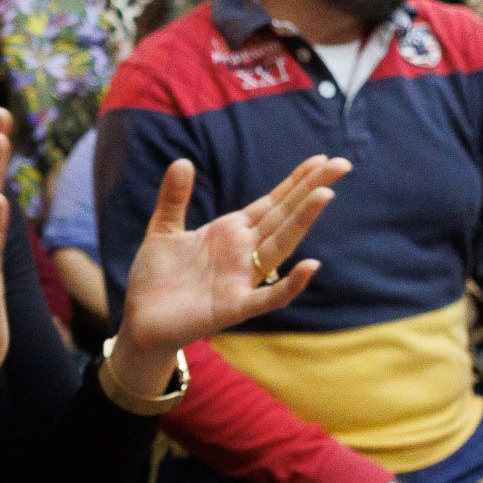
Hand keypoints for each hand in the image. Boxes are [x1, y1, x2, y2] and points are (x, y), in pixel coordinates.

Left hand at [115, 154, 347, 366]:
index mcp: (230, 232)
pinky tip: (310, 266)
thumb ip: (174, 198)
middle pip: (283, 217)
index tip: (322, 159)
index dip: (296, 182)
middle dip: (311, 191)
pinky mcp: (233, 308)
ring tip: (325, 196)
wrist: (140, 322)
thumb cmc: (156, 278)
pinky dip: (290, 284)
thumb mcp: (164, 230)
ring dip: (302, 223)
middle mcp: (243, 253)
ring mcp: (241, 280)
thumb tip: (183, 160)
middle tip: (342, 165)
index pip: (272, 203)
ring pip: (280, 247)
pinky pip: (268, 297)